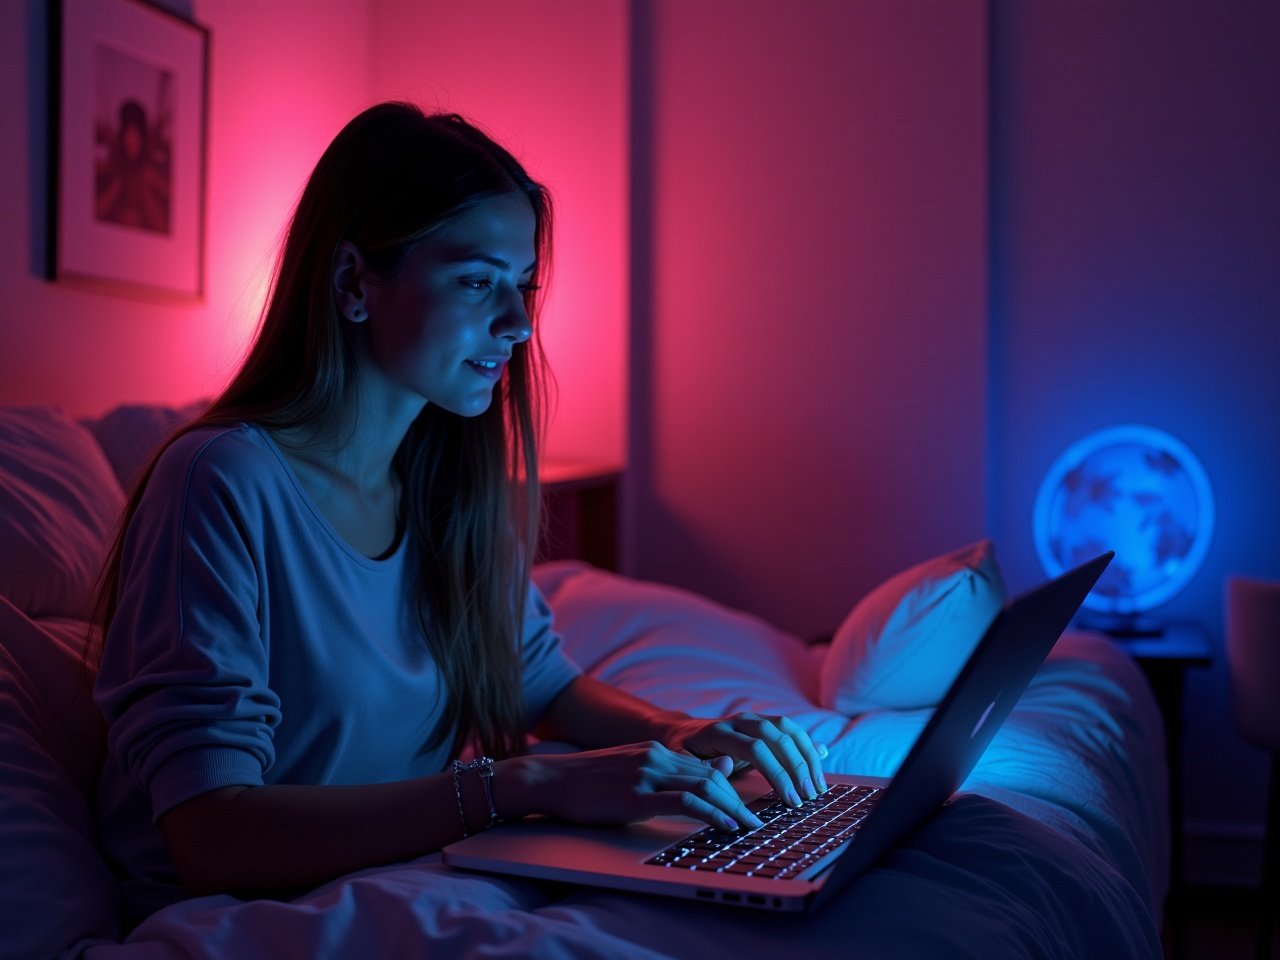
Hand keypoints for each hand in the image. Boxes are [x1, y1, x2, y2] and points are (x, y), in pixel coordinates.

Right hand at [504, 741, 764, 832]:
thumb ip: (665, 775)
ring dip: (732, 808)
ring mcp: (647, 773)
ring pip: (705, 785)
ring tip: (749, 827)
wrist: (549, 779)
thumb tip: (708, 774)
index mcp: (656, 751)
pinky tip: (725, 826)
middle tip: (757, 823)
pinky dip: (711, 813)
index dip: (732, 789)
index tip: (748, 808)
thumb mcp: (630, 772)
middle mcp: (656, 756)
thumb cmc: (586, 783)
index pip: (707, 768)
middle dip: (739, 800)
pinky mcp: (637, 793)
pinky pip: (685, 801)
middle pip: (713, 775)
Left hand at [662, 713, 828, 808]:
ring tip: (818, 786)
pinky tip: (821, 757)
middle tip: (809, 797)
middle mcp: (740, 720)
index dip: (777, 774)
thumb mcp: (682, 764)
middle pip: (777, 737)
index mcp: (720, 731)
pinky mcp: (763, 724)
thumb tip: (727, 766)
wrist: (680, 732)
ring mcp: (754, 719)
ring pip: (788, 730)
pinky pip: (790, 729)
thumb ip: (703, 768)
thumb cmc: (681, 754)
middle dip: (797, 768)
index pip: (756, 749)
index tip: (791, 800)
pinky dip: (807, 743)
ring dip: (807, 756)